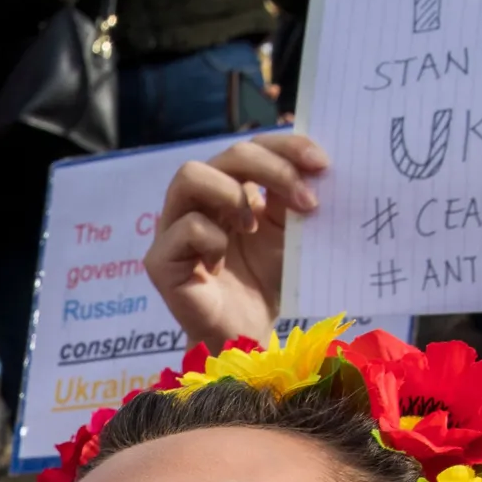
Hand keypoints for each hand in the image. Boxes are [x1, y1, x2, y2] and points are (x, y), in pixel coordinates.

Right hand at [145, 131, 322, 346]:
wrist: (245, 335)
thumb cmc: (265, 284)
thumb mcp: (288, 233)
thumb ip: (293, 197)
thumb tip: (316, 164)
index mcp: (229, 189)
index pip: (252, 146)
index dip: (285, 146)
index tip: (321, 163)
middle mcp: (199, 202)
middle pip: (226, 154)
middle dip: (270, 169)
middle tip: (306, 200)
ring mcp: (173, 229)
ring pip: (189, 176)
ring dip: (231, 194)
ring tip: (252, 226)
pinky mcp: (160, 260)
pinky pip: (185, 228)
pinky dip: (213, 240)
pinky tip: (220, 265)